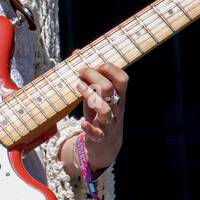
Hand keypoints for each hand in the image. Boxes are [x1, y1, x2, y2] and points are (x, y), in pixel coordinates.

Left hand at [71, 52, 127, 170]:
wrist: (105, 147)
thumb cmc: (99, 115)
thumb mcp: (95, 96)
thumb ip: (88, 77)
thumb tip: (77, 53)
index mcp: (118, 97)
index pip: (122, 78)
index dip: (109, 68)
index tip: (94, 64)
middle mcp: (116, 109)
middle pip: (110, 89)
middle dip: (94, 77)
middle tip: (81, 72)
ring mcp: (109, 124)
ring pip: (105, 110)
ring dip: (90, 97)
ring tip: (78, 87)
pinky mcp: (100, 138)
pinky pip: (97, 133)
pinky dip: (89, 128)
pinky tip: (82, 123)